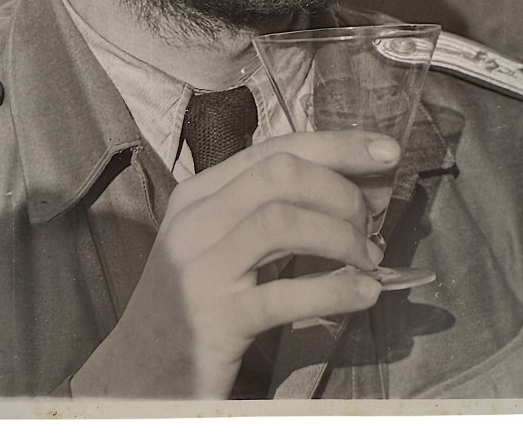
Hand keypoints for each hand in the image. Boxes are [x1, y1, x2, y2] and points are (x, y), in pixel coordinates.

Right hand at [69, 129, 400, 397]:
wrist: (135, 376)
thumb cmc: (191, 304)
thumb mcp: (222, 245)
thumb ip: (273, 212)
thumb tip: (357, 191)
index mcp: (199, 193)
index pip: (275, 148)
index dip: (337, 145)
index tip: (386, 150)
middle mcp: (195, 220)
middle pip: (281, 174)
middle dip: (342, 189)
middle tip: (372, 223)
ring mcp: (200, 268)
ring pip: (283, 221)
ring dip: (341, 235)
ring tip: (368, 260)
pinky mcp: (214, 319)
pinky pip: (285, 293)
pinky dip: (335, 289)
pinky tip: (364, 294)